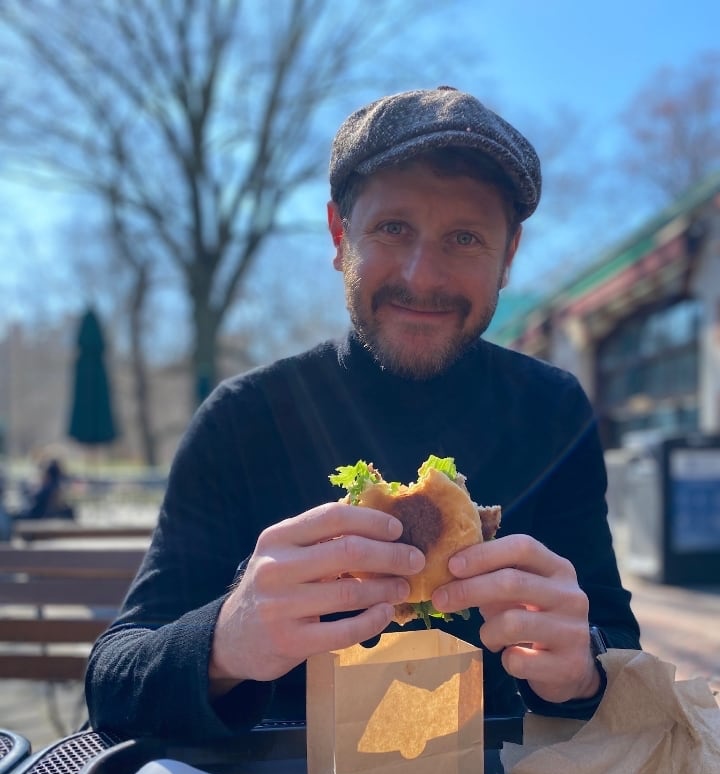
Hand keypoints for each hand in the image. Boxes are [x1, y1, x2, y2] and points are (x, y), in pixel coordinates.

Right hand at [209, 502, 423, 693]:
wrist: (234, 636)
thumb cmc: (274, 585)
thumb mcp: (286, 552)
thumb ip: (321, 536)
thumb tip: (378, 519)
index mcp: (278, 537)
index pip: (332, 516)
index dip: (371, 520)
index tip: (398, 529)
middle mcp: (276, 568)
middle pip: (347, 552)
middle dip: (390, 555)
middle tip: (415, 560)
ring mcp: (280, 606)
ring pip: (350, 593)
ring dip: (387, 588)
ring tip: (405, 587)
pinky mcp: (290, 642)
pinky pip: (344, 631)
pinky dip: (372, 621)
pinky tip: (387, 613)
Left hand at [432, 534, 599, 703]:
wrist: (572, 666)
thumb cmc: (533, 617)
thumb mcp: (520, 591)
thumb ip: (493, 575)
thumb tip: (447, 570)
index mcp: (558, 568)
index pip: (522, 547)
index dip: (484, 554)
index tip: (452, 566)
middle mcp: (571, 595)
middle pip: (512, 582)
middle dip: (469, 589)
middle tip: (439, 599)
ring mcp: (573, 630)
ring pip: (513, 622)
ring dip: (488, 631)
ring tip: (489, 636)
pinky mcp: (569, 665)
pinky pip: (519, 660)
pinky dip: (505, 659)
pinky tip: (510, 656)